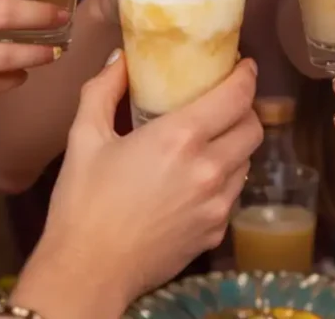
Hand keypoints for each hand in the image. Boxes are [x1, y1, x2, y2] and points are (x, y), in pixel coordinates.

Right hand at [20, 54, 261, 312]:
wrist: (87, 274)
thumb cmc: (82, 205)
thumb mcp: (84, 138)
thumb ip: (103, 91)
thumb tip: (120, 60)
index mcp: (180, 138)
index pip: (237, 95)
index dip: (245, 75)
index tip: (242, 65)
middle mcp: (209, 169)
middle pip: (253, 127)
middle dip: (243, 109)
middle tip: (222, 102)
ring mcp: (217, 204)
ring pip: (248, 161)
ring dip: (234, 145)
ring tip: (209, 140)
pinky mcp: (215, 231)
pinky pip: (233, 194)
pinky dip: (224, 180)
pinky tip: (196, 179)